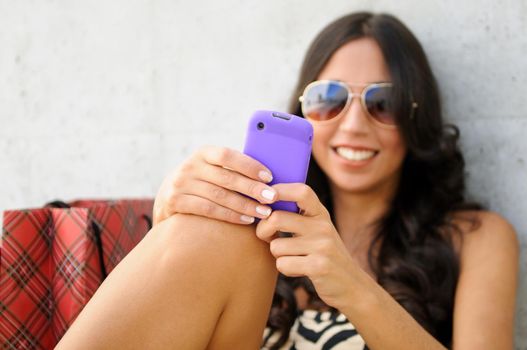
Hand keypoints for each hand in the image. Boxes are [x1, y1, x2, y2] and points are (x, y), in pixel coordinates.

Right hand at [153, 146, 278, 225]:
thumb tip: (267, 177)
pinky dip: (230, 215)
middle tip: (272, 198)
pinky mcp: (175, 202)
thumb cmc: (201, 182)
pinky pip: (208, 210)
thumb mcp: (210, 169)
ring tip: (264, 212)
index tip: (269, 177)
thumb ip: (231, 170)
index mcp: (203, 153)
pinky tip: (246, 219)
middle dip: (252, 188)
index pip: (228, 155)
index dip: (249, 165)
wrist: (165, 197)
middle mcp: (190, 166)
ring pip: (219, 196)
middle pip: (226, 178)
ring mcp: (181, 184)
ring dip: (245, 205)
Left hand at [256, 183, 359, 310]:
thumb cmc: (325, 255)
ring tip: (293, 258)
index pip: (301, 191)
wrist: (352, 285)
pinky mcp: (319, 266)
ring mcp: (322, 246)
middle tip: (267, 237)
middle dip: (263, 230)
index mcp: (321, 214)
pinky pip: (283, 264)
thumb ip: (297, 216)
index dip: (279, 190)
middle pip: (277, 218)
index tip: (265, 200)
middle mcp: (323, 226)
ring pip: (276, 246)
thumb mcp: (317, 230)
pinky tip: (299, 270)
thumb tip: (261, 202)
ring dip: (277, 255)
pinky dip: (285, 269)